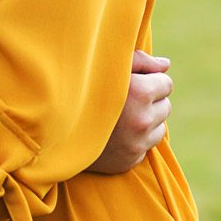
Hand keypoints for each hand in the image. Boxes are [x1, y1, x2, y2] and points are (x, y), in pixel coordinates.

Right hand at [87, 50, 172, 174]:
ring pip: (159, 126)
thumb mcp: (107, 65)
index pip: (166, 84)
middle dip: (150, 101)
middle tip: (124, 100)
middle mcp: (141, 119)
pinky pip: (146, 146)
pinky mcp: (131, 160)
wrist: (55, 128)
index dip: (150, 81)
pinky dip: (137, 139)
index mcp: (139, 92)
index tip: (132, 83)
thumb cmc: (81, 88)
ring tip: (120, 116)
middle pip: (166, 105)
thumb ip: (140, 60)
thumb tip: (166, 64)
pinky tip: (116, 133)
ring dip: (146, 120)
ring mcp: (136, 143)